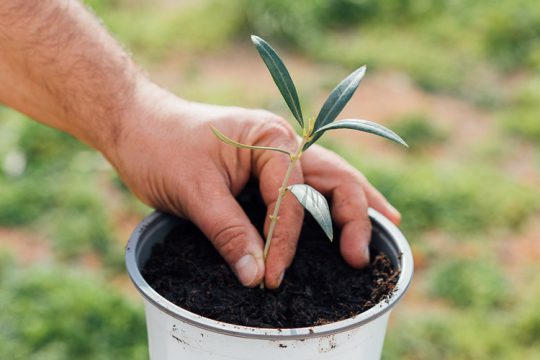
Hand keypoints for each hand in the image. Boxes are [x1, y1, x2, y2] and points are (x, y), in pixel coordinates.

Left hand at [107, 82, 400, 288]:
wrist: (138, 127)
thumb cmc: (161, 147)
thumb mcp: (194, 192)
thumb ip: (229, 233)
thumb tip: (257, 276)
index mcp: (270, 138)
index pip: (292, 198)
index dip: (284, 241)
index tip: (270, 277)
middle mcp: (283, 143)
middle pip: (332, 179)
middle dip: (350, 217)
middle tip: (360, 257)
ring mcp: (278, 155)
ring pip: (329, 180)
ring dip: (356, 205)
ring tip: (388, 225)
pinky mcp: (268, 170)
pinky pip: (309, 187)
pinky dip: (332, 202)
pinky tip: (357, 212)